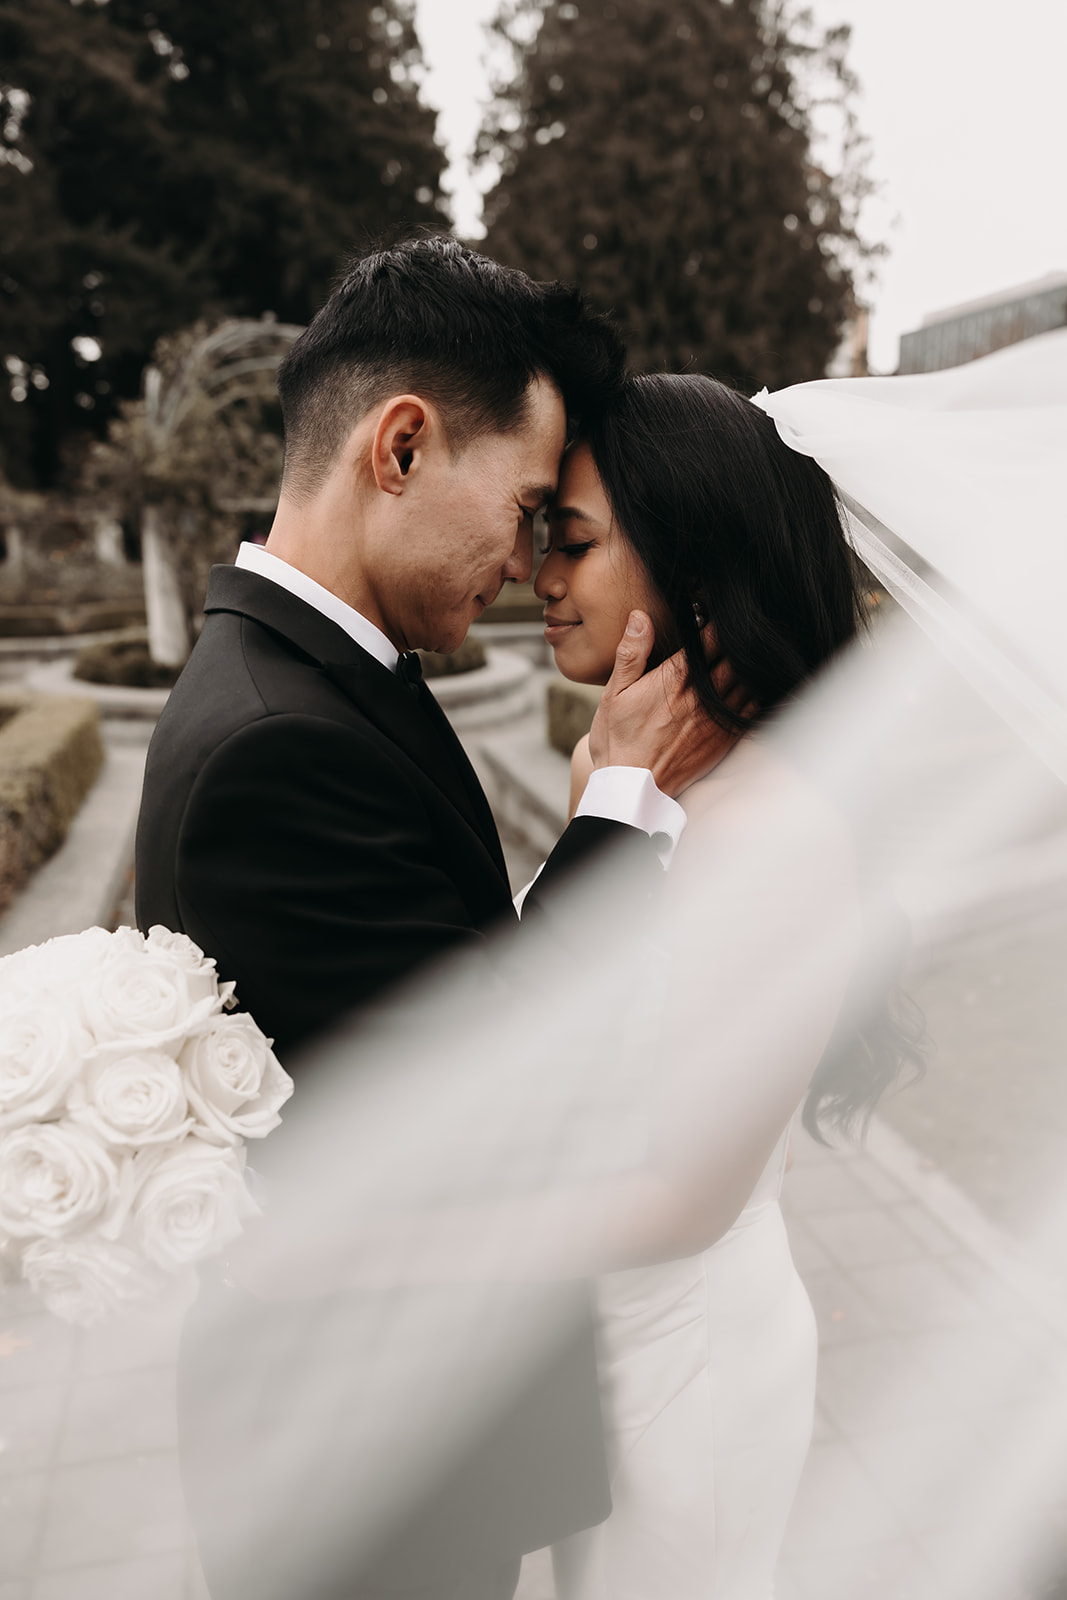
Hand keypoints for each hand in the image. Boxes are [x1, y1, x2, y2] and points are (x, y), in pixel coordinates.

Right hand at [588, 611, 747, 797]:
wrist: (631, 788)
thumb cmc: (618, 740)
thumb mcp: (613, 693)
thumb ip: (631, 653)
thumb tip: (641, 616)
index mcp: (675, 680)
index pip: (708, 638)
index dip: (717, 621)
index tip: (719, 609)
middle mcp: (701, 697)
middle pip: (734, 657)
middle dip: (739, 640)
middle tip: (744, 626)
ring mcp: (716, 719)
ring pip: (747, 680)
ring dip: (750, 664)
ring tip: (754, 650)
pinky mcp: (724, 739)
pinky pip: (751, 709)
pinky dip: (757, 692)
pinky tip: (758, 683)